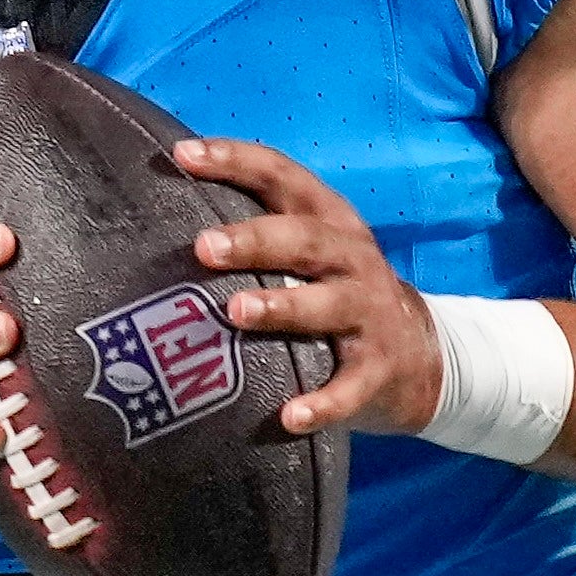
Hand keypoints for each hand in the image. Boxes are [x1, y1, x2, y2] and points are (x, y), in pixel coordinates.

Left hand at [177, 137, 442, 438]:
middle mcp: (353, 259)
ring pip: (329, 306)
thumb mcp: (310, 253)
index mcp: (329, 222)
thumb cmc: (334, 294)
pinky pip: (351, 387)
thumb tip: (155, 215)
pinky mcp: (379, 368)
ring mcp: (369, 313)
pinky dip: (324, 403)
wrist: (420, 356)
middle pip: (306, 240)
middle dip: (255, 240)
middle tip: (203, 247)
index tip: (183, 157)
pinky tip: (291, 417)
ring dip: (283, 306)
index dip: (235, 161)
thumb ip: (257, 231)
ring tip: (237, 312)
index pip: (282, 177)